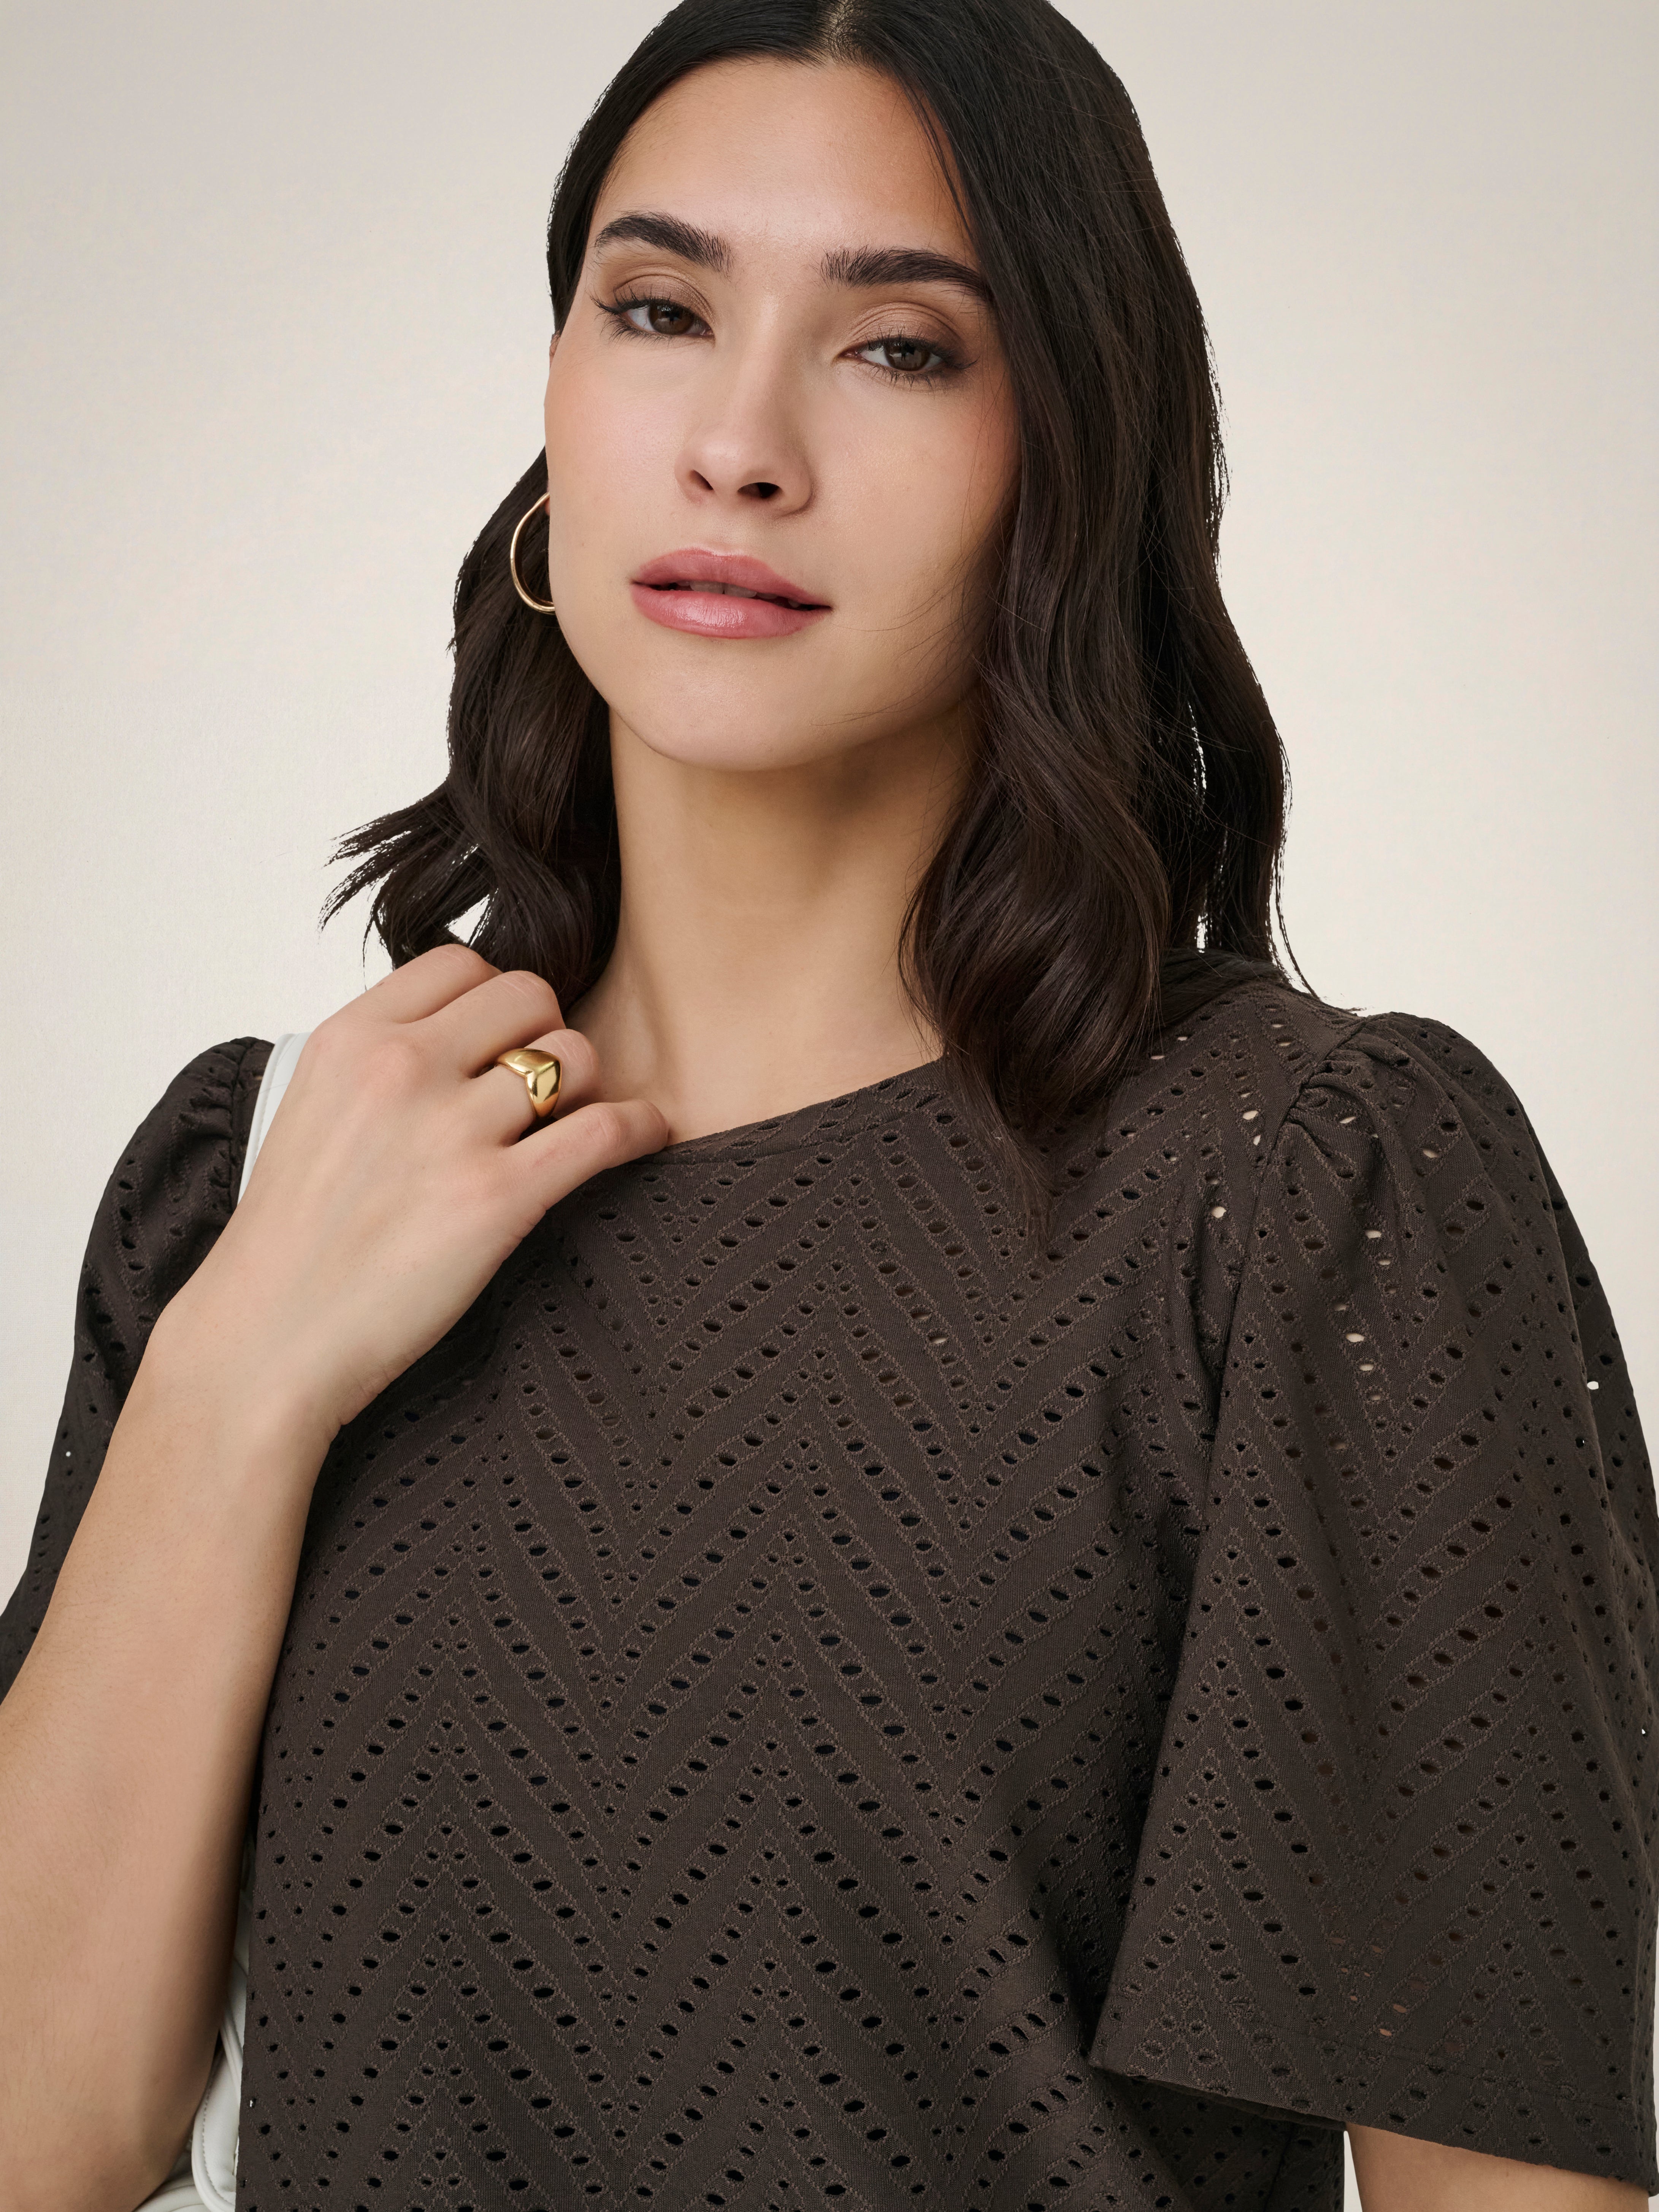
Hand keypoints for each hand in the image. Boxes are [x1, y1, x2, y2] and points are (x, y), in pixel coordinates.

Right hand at [152, 945, 666, 1452]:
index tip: (499, 1039)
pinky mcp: (496, 1197)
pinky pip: (605, 1129)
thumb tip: (462, 1033)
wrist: (268, 1337)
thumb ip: (382, 1060)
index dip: (494, 999)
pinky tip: (644, 1135)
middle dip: (545, 1034)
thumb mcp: (313, 1108)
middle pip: (528, 995)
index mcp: (350, 1038)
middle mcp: (401, 1069)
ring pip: (573, 1057)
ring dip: (584, 1087)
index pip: (461, 962)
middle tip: (539, 1087)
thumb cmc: (294, 1238)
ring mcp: (450, 1131)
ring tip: (570, 1124)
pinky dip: (640, 1127)